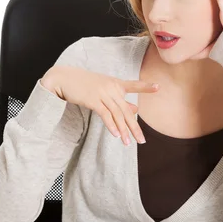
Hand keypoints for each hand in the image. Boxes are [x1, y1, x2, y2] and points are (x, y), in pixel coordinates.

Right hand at [41, 66, 159, 145]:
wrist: (64, 78)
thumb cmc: (84, 85)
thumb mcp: (103, 89)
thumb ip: (119, 99)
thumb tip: (136, 108)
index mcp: (115, 83)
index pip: (133, 85)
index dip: (145, 86)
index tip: (158, 87)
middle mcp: (112, 88)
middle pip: (126, 110)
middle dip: (134, 127)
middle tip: (142, 140)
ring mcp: (103, 93)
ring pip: (117, 114)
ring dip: (123, 130)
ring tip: (128, 143)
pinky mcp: (93, 100)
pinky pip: (105, 114)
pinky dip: (111, 125)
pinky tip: (117, 135)